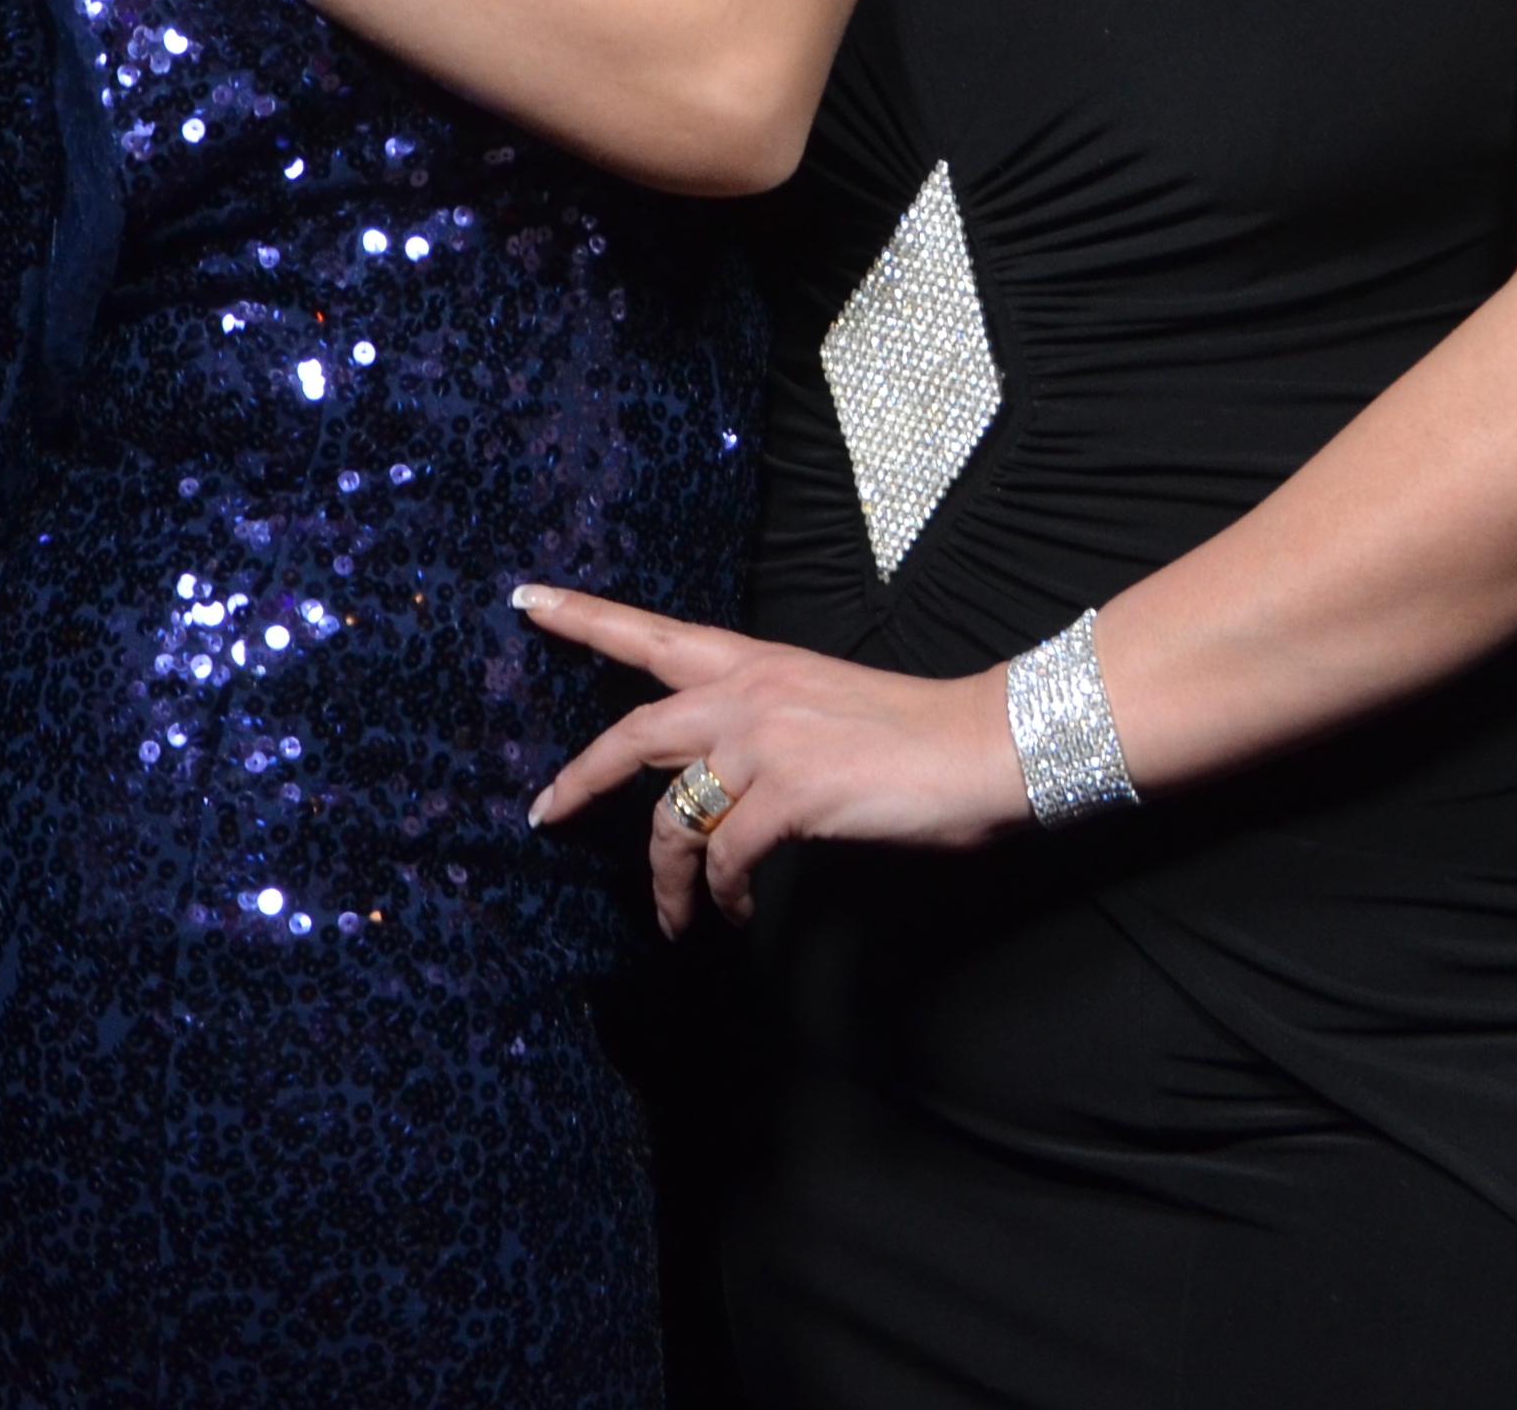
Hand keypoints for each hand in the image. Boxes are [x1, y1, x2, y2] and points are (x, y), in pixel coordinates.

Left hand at [514, 582, 1032, 930]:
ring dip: (668, 879)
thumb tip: (727, 793)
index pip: (654, 634)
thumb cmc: (923, 735)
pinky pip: (726, 858)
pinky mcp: (789, 791)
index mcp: (763, 663)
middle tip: (545, 812)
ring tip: (677, 917)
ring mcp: (767, 740)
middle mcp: (753, 692)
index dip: (586, 617)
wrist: (987, 745)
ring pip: (675, 818)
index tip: (530, 599)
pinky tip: (735, 911)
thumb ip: (767, 734)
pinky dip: (723, 895)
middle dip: (581, 779)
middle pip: (635, 734)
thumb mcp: (827, 711)